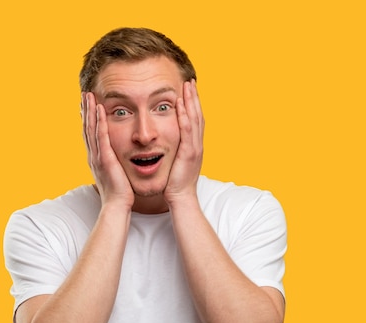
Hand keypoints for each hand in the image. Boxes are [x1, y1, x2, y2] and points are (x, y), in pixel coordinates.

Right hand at [82, 92, 133, 208]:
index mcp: (96, 158)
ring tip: (89, 95)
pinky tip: (100, 109)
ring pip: (91, 129)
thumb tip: (117, 160)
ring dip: (90, 111)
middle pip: (86, 128)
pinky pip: (102, 136)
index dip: (87, 119)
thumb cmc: (120, 193)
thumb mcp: (115, 174)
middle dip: (85, 110)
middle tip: (84, 94)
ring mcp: (97, 156)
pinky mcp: (105, 158)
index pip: (89, 134)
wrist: (117, 206)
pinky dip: (99, 121)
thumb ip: (114, 164)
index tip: (86, 105)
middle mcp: (93, 155)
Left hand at [164, 80, 204, 204]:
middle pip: (198, 115)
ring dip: (191, 101)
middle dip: (194, 97)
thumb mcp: (176, 163)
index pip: (195, 120)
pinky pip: (187, 130)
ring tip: (187, 85)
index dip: (193, 104)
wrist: (181, 198)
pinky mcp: (188, 153)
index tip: (189, 90)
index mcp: (194, 146)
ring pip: (195, 119)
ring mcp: (194, 148)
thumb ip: (174, 152)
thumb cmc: (175, 184)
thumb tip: (168, 145)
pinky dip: (185, 115)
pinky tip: (181, 104)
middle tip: (190, 81)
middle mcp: (197, 144)